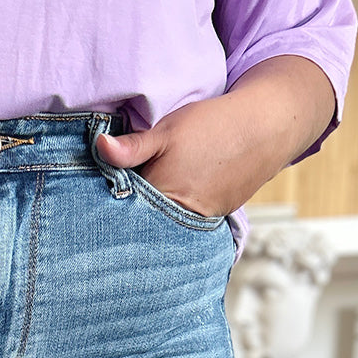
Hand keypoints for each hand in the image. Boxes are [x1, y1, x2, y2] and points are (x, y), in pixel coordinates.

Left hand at [95, 56, 337, 218]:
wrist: (266, 128)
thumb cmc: (213, 126)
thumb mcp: (168, 130)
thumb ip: (133, 147)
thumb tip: (99, 147)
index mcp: (162, 196)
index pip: (121, 212)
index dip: (106, 207)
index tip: (90, 206)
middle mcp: (179, 218)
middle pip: (141, 226)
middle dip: (126, 221)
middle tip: (106, 218)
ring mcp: (198, 224)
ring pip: (162, 230)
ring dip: (148, 225)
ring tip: (134, 218)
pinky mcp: (212, 223)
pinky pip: (182, 229)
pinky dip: (170, 225)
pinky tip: (161, 219)